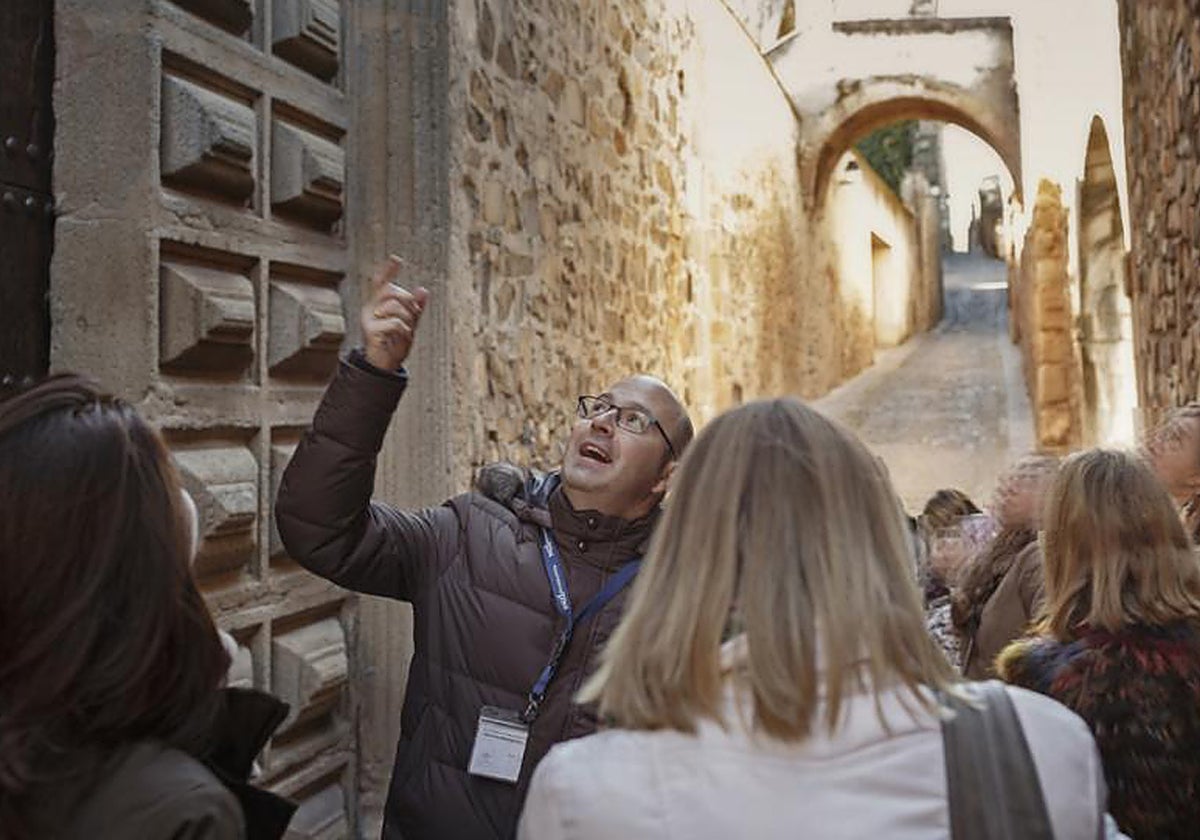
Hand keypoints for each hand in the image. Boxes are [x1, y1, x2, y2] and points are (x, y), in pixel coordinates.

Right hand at [361, 255, 428, 370]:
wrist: (386, 365)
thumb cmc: (395, 344)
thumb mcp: (410, 323)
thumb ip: (416, 308)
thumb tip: (423, 290)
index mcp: (378, 304)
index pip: (381, 283)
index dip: (388, 271)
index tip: (396, 259)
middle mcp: (370, 309)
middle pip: (392, 292)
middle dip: (409, 302)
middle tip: (414, 316)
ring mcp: (368, 319)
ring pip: (394, 307)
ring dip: (408, 318)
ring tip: (407, 330)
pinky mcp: (370, 331)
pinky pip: (394, 323)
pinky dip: (404, 330)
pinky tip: (403, 336)